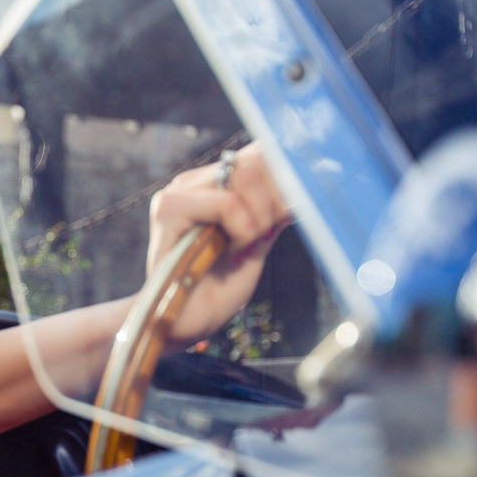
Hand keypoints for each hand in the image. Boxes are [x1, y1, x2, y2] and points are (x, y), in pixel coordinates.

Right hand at [145, 141, 290, 343]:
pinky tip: (229, 250)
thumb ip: (274, 208)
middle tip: (262, 235)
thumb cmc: (219, 287)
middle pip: (257, 159)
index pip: (261, 152)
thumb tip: (306, 179)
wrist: (187, 324)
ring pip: (244, 175)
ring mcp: (179, 191)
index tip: (293, 212)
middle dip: (274, 201)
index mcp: (214, 182)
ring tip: (241, 246)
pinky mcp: (169, 208)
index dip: (288, 177)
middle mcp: (195, 180)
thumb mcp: (259, 239)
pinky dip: (241, 230)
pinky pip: (228, 203)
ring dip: (257, 218)